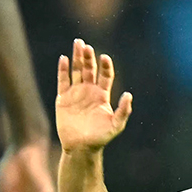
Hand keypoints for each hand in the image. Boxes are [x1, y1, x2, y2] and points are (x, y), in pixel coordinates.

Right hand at [55, 39, 132, 154]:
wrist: (81, 146)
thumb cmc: (101, 137)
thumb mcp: (116, 125)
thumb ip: (123, 111)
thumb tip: (129, 95)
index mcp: (102, 95)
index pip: (105, 76)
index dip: (105, 66)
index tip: (105, 57)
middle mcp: (89, 91)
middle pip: (90, 69)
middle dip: (89, 57)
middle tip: (86, 45)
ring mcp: (76, 93)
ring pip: (77, 71)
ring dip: (77, 58)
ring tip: (78, 44)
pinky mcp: (63, 98)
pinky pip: (63, 81)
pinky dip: (63, 69)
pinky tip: (64, 59)